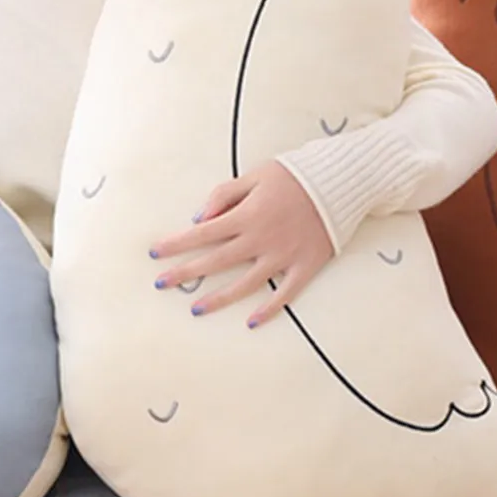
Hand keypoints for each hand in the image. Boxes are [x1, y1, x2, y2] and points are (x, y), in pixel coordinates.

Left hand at [149, 161, 335, 326]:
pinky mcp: (305, 266)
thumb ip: (224, 194)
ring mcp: (283, 256)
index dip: (176, 244)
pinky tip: (251, 321)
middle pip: (215, 261)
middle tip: (161, 284)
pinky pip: (285, 294)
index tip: (155, 253)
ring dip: (218, 298)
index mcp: (246, 216)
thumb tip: (199, 218)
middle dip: (185, 273)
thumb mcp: (255, 175)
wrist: (341, 181)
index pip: (202, 234)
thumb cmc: (295, 175)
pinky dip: (269, 309)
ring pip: (245, 284)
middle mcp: (261, 240)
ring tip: (196, 309)